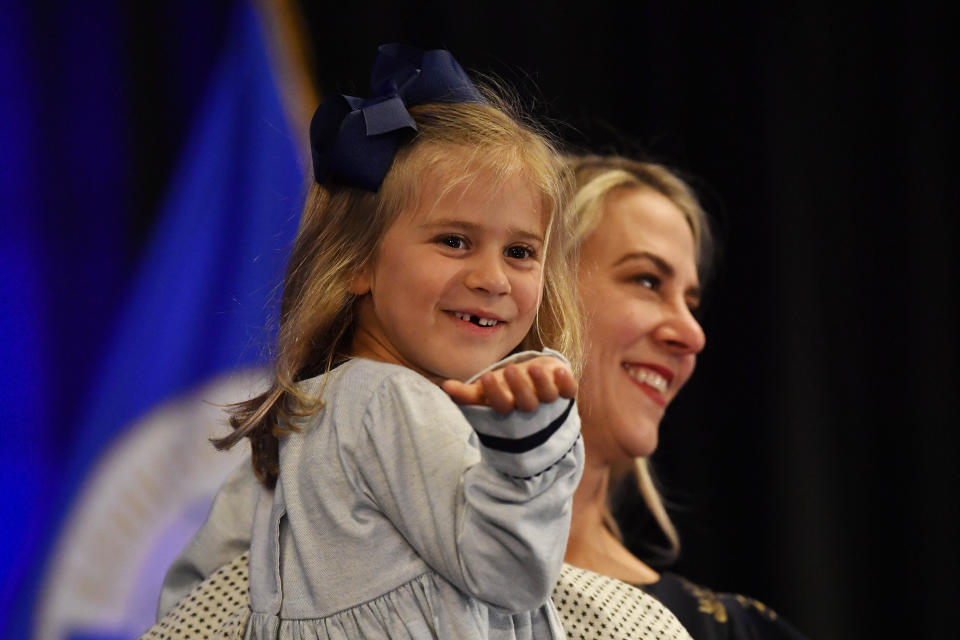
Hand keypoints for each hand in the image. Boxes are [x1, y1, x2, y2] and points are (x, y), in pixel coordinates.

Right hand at [442, 356, 576, 413]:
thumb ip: (467, 393)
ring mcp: (548, 398)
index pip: (502, 406)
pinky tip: (560, 369)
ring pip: (548, 396)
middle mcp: (530, 406)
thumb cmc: (505, 388)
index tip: (485, 377)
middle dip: (520, 388)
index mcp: (509, 407)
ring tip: (533, 367)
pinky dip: (566, 382)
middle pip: (527, 403)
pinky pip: (569, 390)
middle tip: (510, 370)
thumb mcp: (485, 391)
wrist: (535, 384)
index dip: (495, 394)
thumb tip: (445, 387)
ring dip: (542, 383)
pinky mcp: (564, 389)